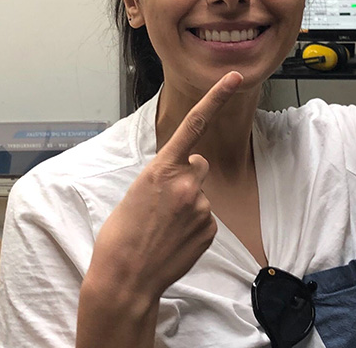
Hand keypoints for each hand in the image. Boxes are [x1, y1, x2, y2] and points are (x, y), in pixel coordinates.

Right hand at [87, 71, 241, 302]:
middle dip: (187, 176)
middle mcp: (186, 182)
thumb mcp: (136, 191)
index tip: (235, 77)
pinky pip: (205, 217)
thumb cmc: (121, 235)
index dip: (216, 97)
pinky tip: (173, 238)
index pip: (194, 124)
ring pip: (201, 194)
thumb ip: (165, 175)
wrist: (125, 278)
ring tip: (163, 226)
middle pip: (198, 165)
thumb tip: (186, 174)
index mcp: (161, 168)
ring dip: (187, 205)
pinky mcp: (209, 228)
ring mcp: (201, 207)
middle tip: (162, 203)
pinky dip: (192, 225)